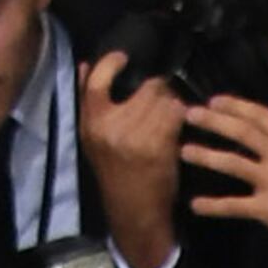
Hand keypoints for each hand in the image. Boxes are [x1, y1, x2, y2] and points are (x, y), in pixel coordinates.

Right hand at [79, 48, 188, 267]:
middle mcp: (110, 127)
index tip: (123, 57)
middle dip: (158, 90)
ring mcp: (135, 136)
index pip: (96, 80)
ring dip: (173, 104)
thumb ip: (88, 102)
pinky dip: (182, 118)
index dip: (111, 63)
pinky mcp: (158, 146)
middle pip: (144, 87)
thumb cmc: (116, 173)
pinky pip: (176, 115)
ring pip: (165, 100)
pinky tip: (179, 127)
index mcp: (91, 123)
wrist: (134, 211)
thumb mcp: (92, 138)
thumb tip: (85, 64)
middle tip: (163, 100)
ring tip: (171, 117)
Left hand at [181, 93, 267, 267]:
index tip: (215, 100)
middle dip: (212, 122)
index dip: (235, 106)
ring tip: (184, 151)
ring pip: (232, 164)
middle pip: (240, 133)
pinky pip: (236, 205)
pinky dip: (214, 206)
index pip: (259, 115)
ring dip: (206, 156)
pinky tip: (196, 205)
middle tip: (189, 115)